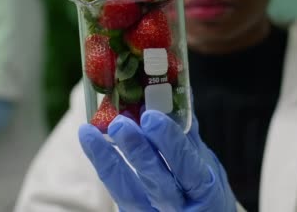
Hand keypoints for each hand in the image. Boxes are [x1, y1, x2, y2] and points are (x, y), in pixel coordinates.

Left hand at [79, 110, 235, 211]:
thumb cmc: (206, 195)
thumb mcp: (207, 168)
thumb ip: (190, 138)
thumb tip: (179, 96)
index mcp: (204, 192)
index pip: (187, 167)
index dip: (170, 142)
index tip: (152, 117)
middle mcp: (177, 208)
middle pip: (157, 182)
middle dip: (137, 152)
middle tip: (120, 123)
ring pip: (128, 191)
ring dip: (110, 158)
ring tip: (92, 131)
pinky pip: (116, 190)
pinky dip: (102, 163)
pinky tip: (89, 138)